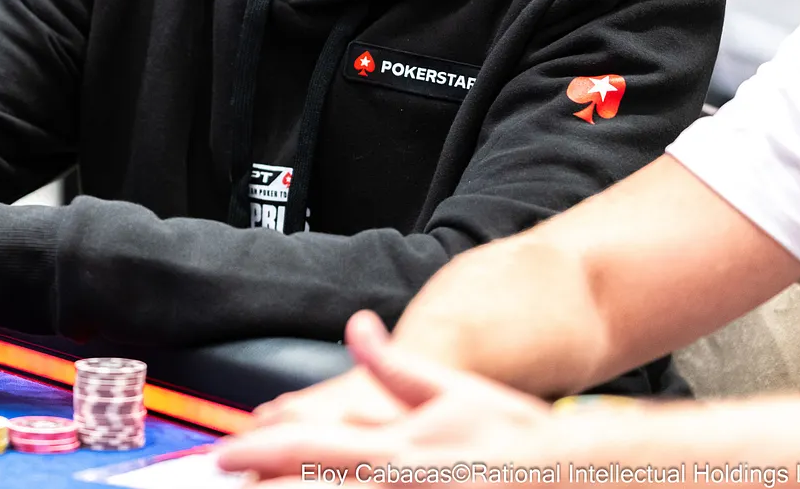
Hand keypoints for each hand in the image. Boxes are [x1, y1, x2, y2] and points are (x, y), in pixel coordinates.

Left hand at [218, 311, 550, 480]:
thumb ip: (397, 367)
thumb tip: (359, 328)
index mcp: (395, 447)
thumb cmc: (518, 440)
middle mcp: (393, 485)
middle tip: (229, 487)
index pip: (308, 447)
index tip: (223, 452)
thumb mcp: (457, 392)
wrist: (576, 476)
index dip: (258, 450)